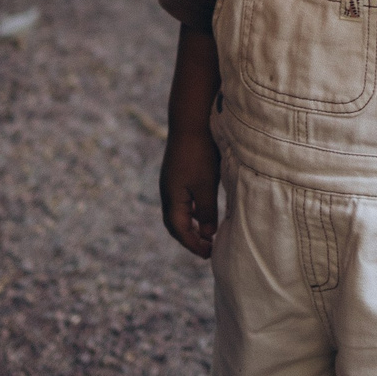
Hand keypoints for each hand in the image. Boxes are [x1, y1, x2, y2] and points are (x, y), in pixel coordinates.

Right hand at [160, 131, 219, 258]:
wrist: (190, 121)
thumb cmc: (200, 154)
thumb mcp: (206, 186)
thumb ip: (207, 211)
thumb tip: (208, 235)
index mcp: (172, 198)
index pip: (180, 230)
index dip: (193, 245)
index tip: (209, 254)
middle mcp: (167, 192)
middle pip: (175, 224)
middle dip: (189, 239)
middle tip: (206, 249)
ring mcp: (170, 182)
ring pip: (178, 212)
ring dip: (190, 225)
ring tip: (206, 234)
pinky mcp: (176, 173)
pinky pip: (181, 200)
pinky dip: (191, 211)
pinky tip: (204, 210)